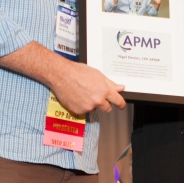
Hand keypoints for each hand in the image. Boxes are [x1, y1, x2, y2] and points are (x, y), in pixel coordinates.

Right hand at [0, 42, 125, 114]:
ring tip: (83, 92)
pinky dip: (81, 105)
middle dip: (105, 104)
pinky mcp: (79, 111)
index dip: (121, 104)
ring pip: (94, 108)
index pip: (118, 101)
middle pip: (107, 108)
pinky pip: (83, 111)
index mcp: (104, 90)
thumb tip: (120, 88)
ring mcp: (88, 107)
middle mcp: (97, 100)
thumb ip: (110, 84)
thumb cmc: (78, 72)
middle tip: (98, 97)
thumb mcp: (98, 75)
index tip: (121, 106)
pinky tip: (77, 96)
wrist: (62, 75)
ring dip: (91, 103)